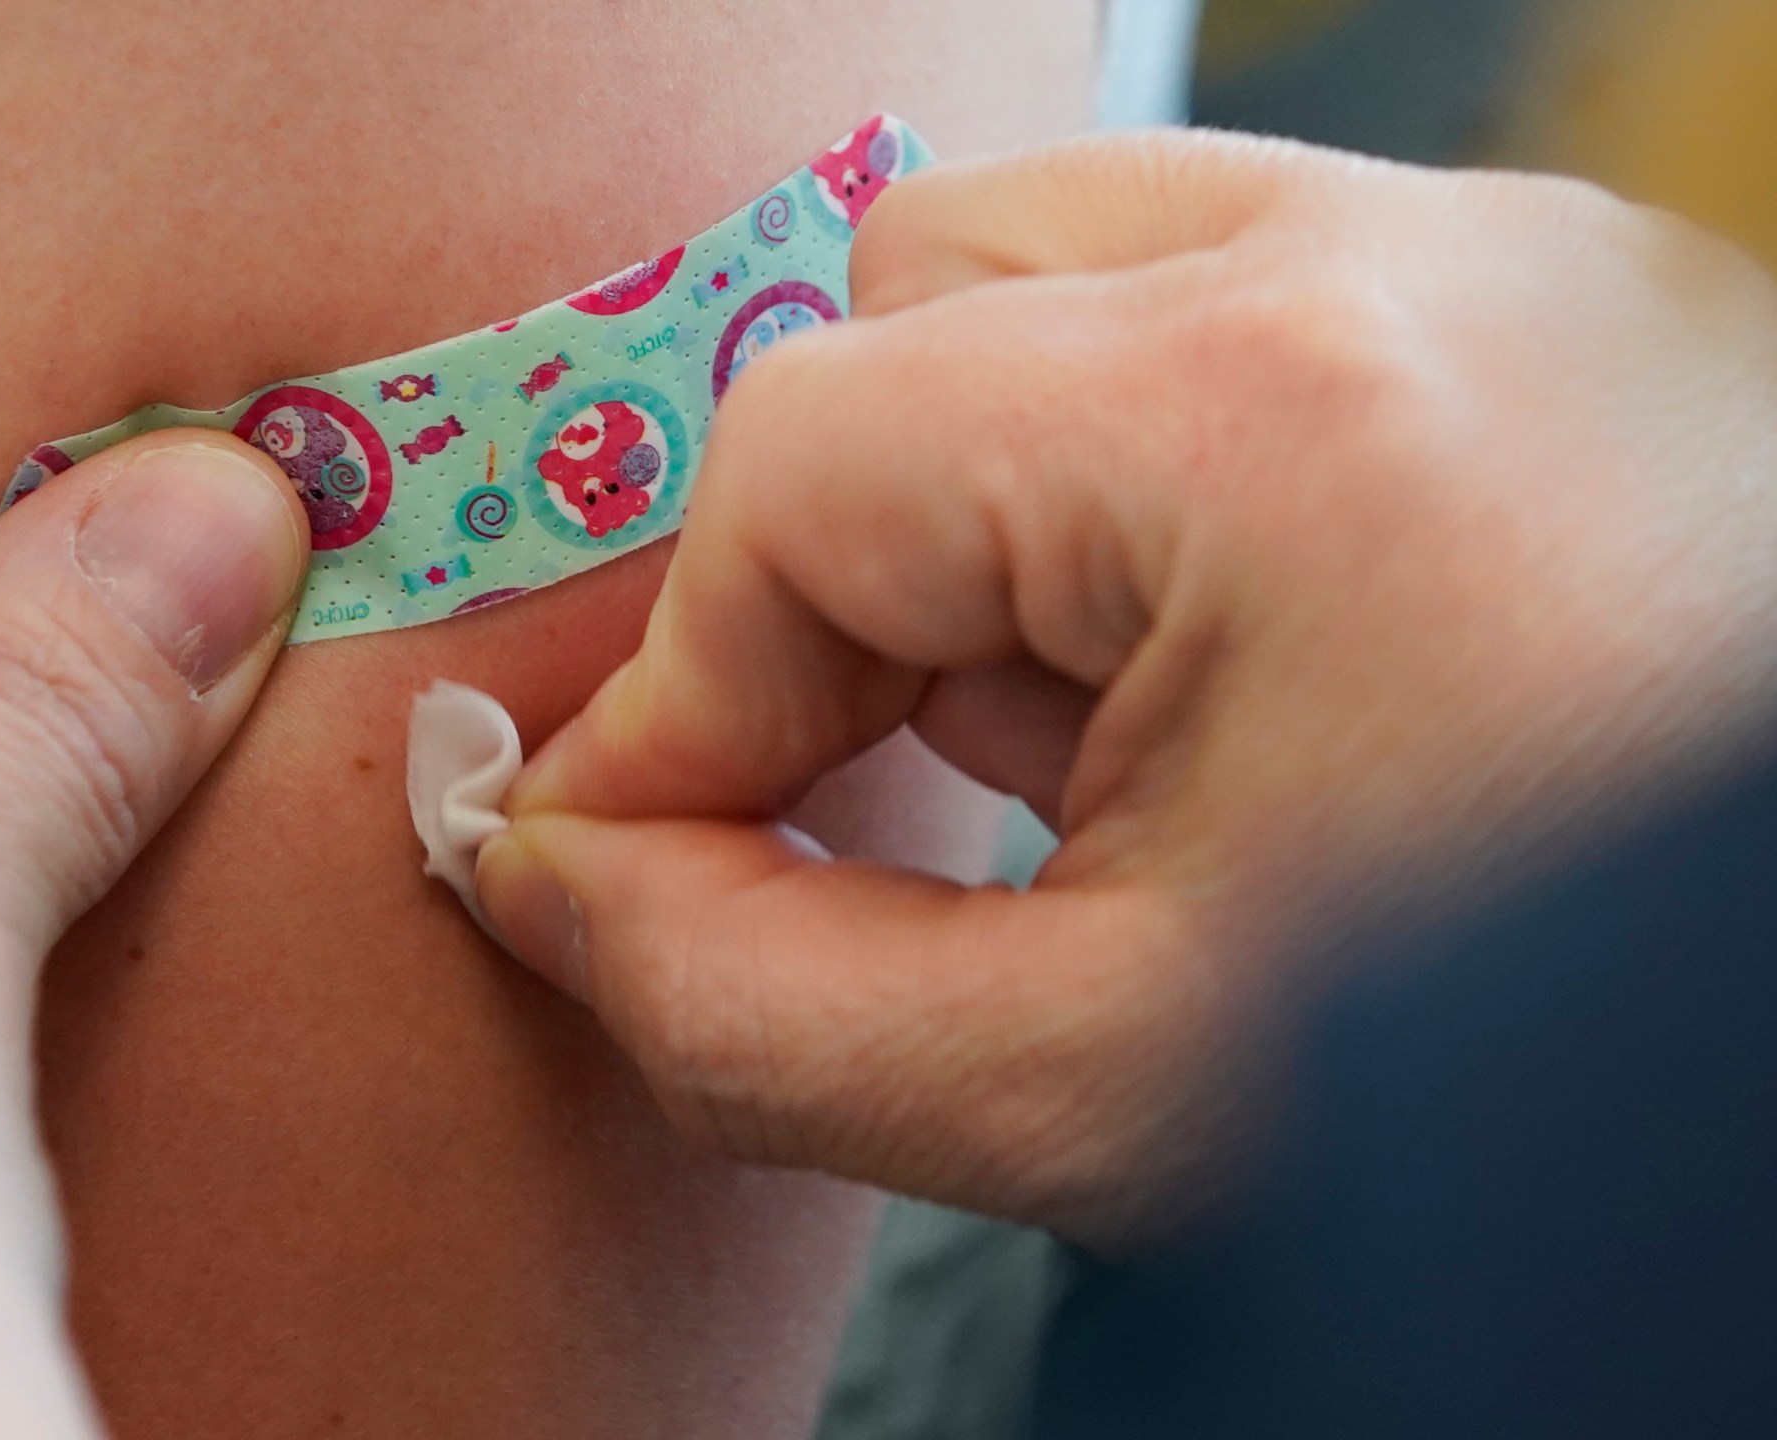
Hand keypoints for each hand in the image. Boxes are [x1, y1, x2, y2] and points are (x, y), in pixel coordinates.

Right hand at [473, 132, 1776, 1248]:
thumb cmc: (1576, 1103)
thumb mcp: (1110, 1098)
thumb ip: (755, 1002)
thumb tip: (554, 878)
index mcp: (1290, 418)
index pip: (802, 469)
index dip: (675, 693)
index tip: (627, 860)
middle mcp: (1410, 268)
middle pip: (915, 305)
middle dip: (842, 568)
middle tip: (899, 785)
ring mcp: (1505, 273)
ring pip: (1055, 280)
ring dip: (985, 507)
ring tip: (1092, 736)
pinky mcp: (1552, 325)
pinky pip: (1219, 321)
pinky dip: (1134, 491)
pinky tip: (1216, 682)